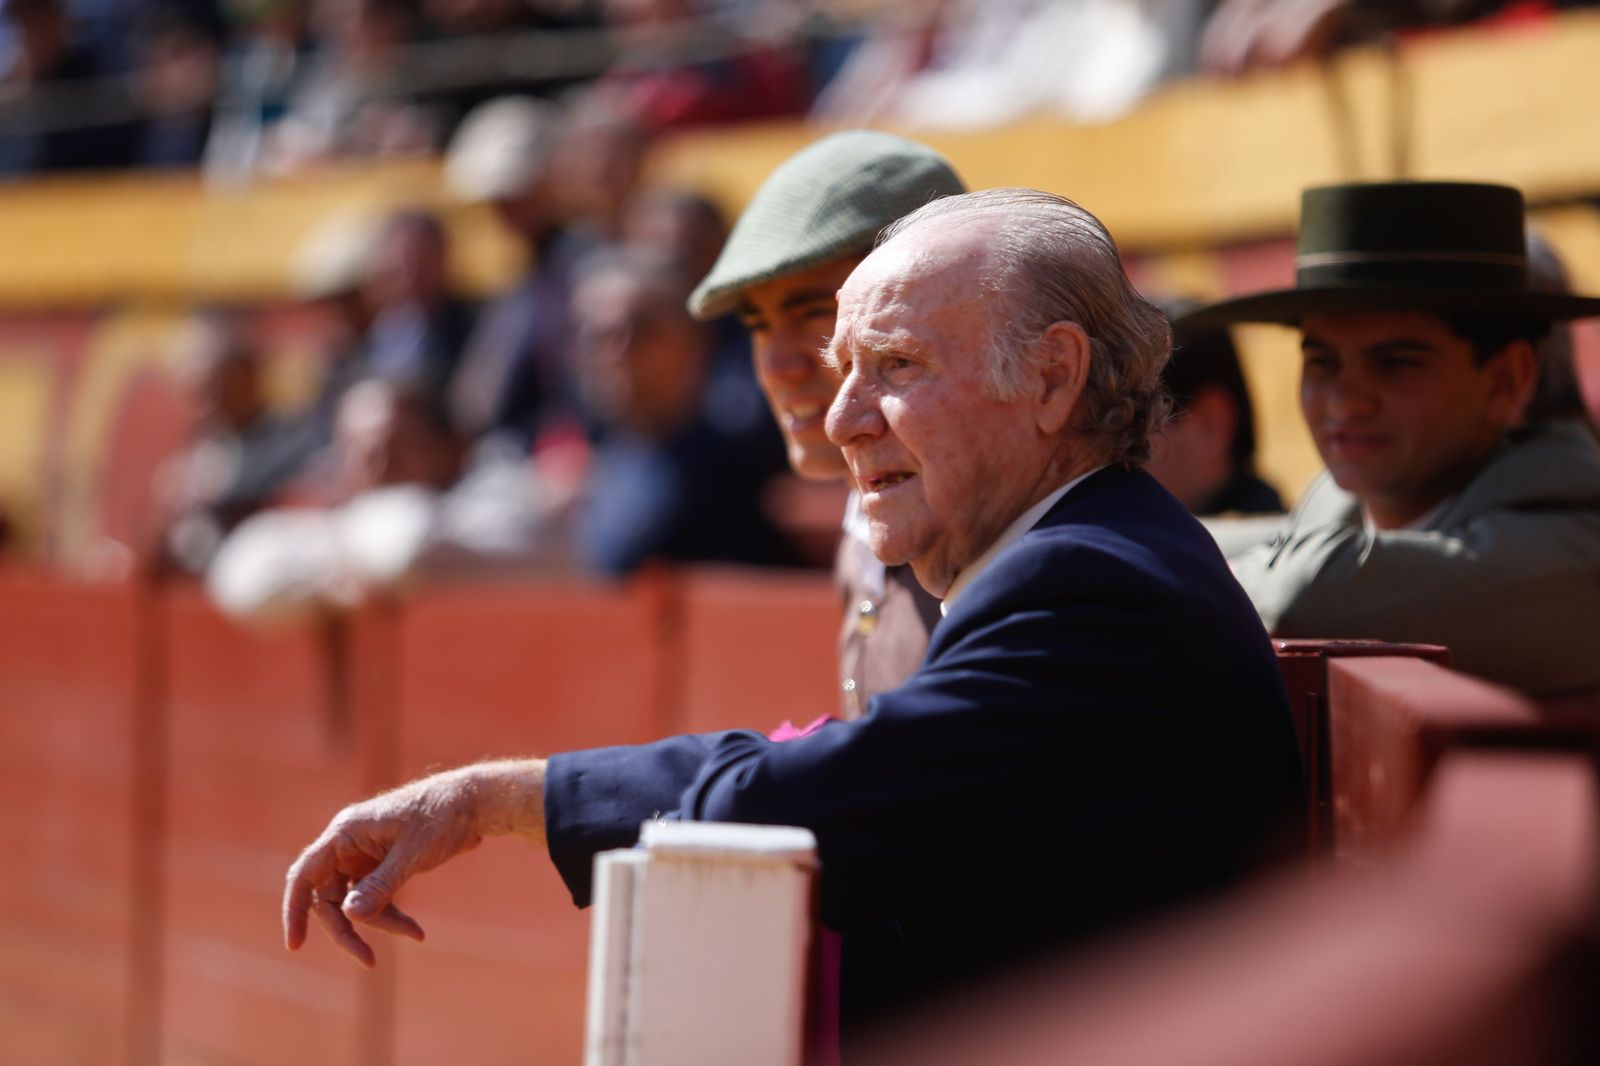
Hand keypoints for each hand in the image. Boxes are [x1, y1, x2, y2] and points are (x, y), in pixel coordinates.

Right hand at [282, 759, 545, 966]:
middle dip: (348, 929)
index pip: (305, 875)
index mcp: (345, 832)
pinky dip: (391, 916)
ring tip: (417, 934)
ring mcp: (364, 856)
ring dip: (380, 923)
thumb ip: (382, 884)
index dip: (294, 910)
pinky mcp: (381, 865)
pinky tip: (416, 931)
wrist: (473, 802)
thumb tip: (350, 916)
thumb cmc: (442, 817)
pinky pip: (374, 899)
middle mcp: (348, 845)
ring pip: (355, 902)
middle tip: (369, 961)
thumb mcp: (413, 853)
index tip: (296, 945)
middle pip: (329, 898)